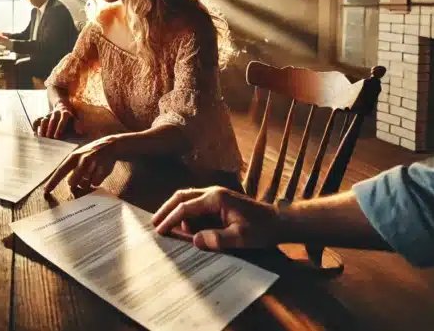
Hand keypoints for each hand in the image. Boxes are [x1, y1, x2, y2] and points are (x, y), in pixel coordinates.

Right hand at [33, 102, 74, 138]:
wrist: (62, 106)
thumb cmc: (70, 116)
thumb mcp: (75, 118)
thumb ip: (78, 125)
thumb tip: (80, 132)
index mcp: (65, 113)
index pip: (62, 120)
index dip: (59, 128)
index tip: (56, 136)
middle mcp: (56, 113)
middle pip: (52, 120)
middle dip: (50, 129)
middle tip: (48, 137)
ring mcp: (49, 114)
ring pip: (44, 119)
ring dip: (42, 128)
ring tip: (40, 136)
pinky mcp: (44, 116)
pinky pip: (38, 119)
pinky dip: (35, 125)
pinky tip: (34, 131)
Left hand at [43, 135, 118, 195]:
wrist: (111, 146)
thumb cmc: (91, 154)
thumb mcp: (79, 157)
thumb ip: (72, 169)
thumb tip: (69, 184)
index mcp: (74, 156)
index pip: (60, 171)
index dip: (53, 182)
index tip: (46, 191)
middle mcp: (82, 159)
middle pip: (72, 182)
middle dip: (75, 182)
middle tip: (82, 175)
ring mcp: (93, 164)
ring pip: (85, 184)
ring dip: (87, 181)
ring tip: (92, 171)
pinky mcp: (103, 169)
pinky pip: (95, 183)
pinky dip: (96, 180)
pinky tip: (99, 171)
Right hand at [150, 187, 280, 250]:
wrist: (279, 222)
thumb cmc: (262, 229)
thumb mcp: (241, 238)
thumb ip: (217, 239)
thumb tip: (194, 241)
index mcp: (215, 198)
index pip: (185, 208)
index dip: (170, 219)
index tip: (159, 231)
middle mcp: (212, 192)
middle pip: (181, 196)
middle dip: (166, 209)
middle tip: (154, 224)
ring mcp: (215, 196)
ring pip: (187, 199)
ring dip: (176, 212)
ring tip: (166, 227)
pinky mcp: (218, 202)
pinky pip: (196, 205)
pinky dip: (187, 215)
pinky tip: (186, 228)